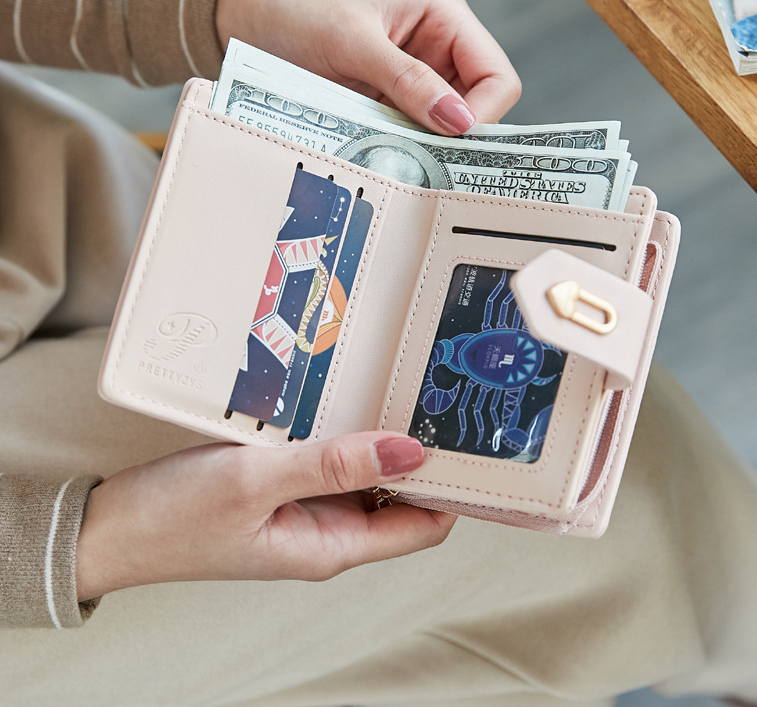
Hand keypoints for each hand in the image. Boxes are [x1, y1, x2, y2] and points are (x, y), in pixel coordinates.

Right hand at [75, 432, 453, 600]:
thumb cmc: (173, 517)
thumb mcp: (256, 481)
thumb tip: (410, 452)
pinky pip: (328, 461)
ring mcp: (304, 508)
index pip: (422, 524)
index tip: (471, 439)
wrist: (109, 530)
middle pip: (399, 495)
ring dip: (378, 440)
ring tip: (398, 387)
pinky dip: (341, 434)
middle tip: (437, 395)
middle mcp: (326, 530)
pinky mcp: (282, 488)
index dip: (452, 486)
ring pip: (363, 473)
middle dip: (420, 454)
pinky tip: (343, 399)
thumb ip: (334, 464)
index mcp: (331, 544)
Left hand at [215, 0, 520, 134]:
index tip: (453, 141)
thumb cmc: (300, 11)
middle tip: (425, 158)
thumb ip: (408, 80)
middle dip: (455, 136)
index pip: (496, 75)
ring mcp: (415, 81)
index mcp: (443, 16)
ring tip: (396, 152)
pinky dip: (404, 149)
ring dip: (427, 146)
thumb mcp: (354, 41)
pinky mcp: (391, 105)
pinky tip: (383, 151)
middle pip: (478, 108)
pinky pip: (414, 136)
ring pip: (446, 130)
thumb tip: (458, 121)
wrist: (251, 20)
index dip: (484, 113)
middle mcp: (438, 49)